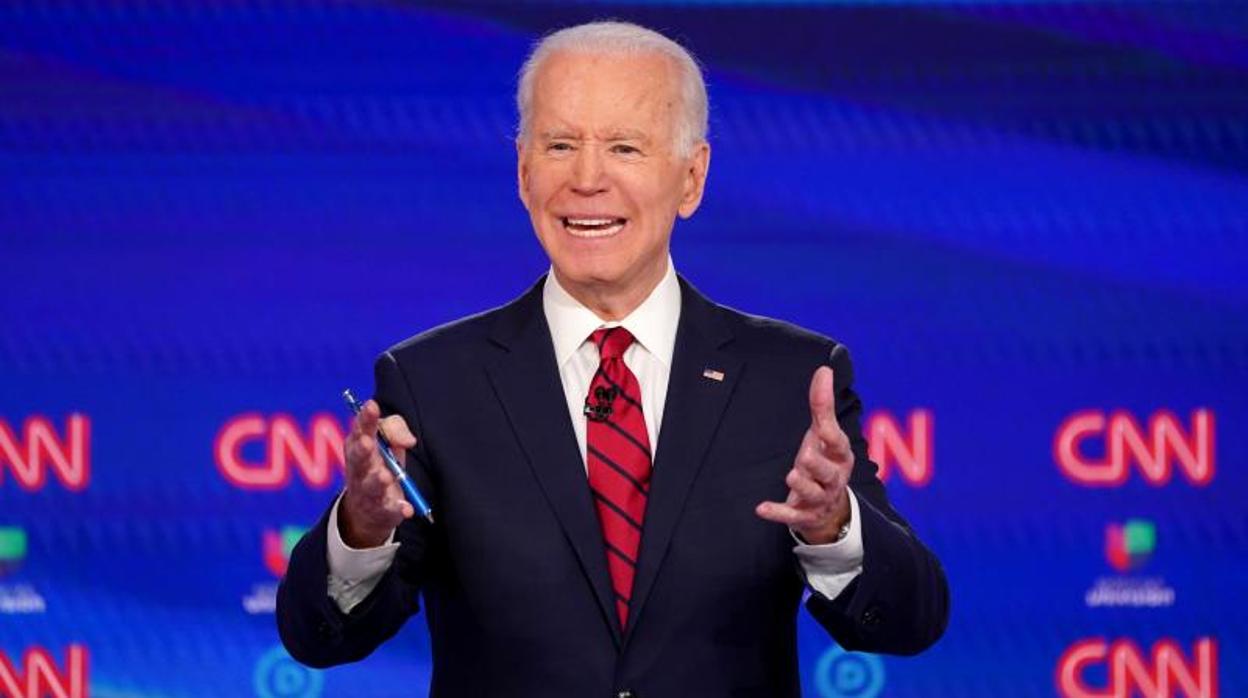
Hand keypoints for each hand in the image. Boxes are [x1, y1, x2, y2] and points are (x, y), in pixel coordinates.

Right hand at [340, 399, 417, 547]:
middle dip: (363, 451)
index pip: (360, 430)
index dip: (365, 418)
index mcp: (358, 446)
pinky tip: (405, 509)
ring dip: (377, 481)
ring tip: (383, 476)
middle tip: (368, 443)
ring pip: (372, 486)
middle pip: (359, 459)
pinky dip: (398, 509)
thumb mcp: (385, 441)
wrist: (367, 510)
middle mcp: (360, 469)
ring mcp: (369, 491)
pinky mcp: (382, 510)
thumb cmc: (378, 463)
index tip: (371, 405)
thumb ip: (394, 429)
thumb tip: (409, 441)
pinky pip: (390, 510)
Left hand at [755, 366, 852, 543]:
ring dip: (803, 486)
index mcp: (840, 455)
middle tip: (804, 456)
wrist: (831, 508)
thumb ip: (822, 405)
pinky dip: (777, 513)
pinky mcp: (804, 515)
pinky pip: (791, 516)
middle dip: (817, 465)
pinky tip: (761, 508)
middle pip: (828, 472)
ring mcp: (819, 498)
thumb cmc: (825, 460)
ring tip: (792, 475)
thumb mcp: (824, 434)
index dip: (831, 435)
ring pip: (814, 494)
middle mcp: (833, 478)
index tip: (821, 425)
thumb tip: (824, 370)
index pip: (837, 443)